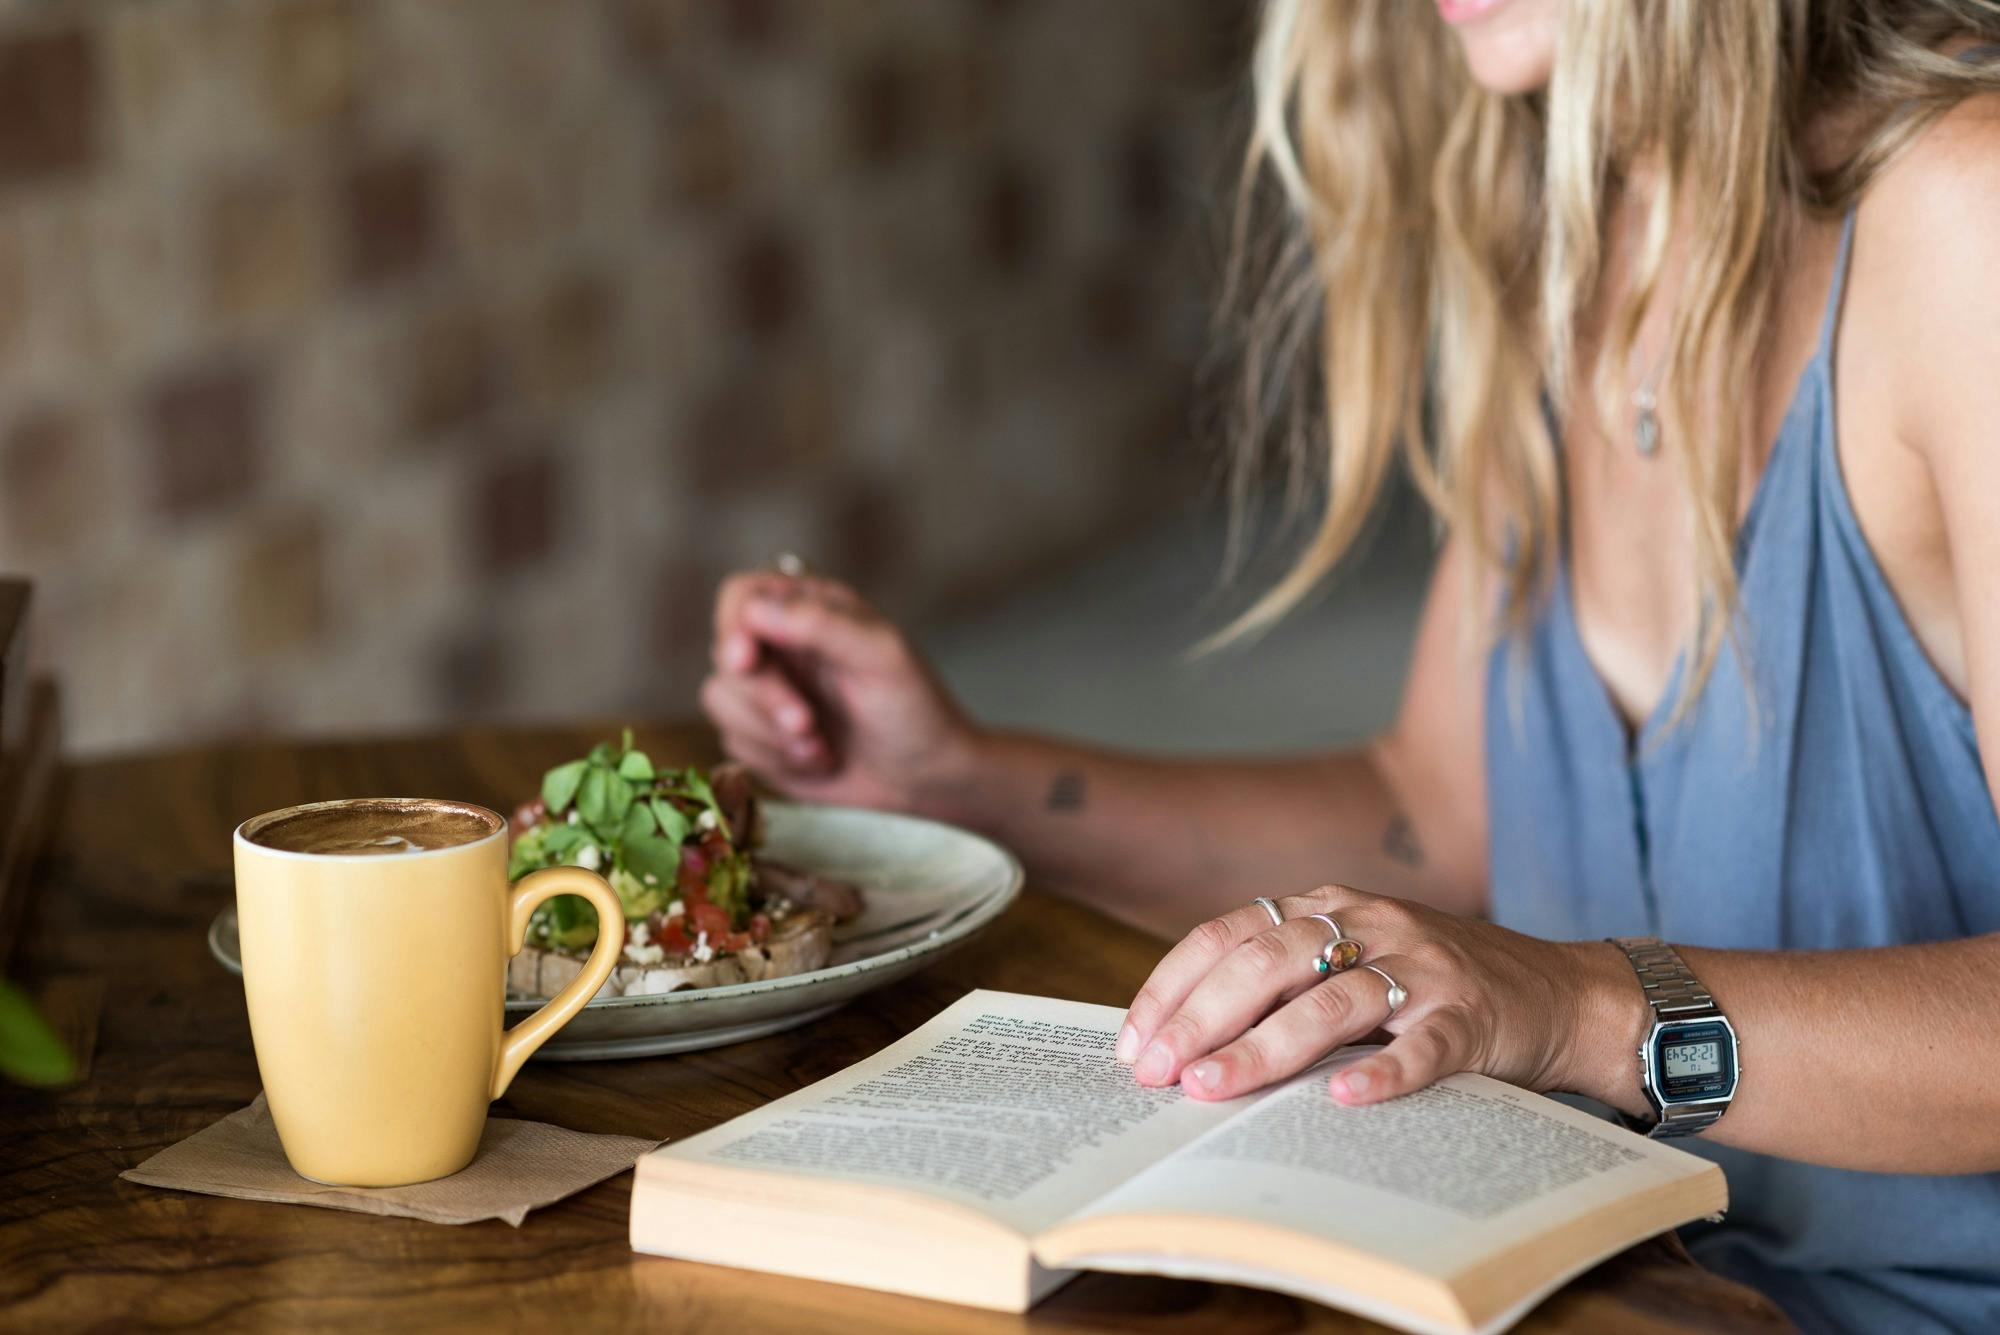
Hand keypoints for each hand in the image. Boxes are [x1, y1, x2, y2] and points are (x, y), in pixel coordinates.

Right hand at [701, 570, 984, 815]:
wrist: (927, 778)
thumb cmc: (915, 710)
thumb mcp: (882, 657)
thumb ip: (822, 625)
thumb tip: (757, 610)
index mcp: (810, 609)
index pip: (741, 596)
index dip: (733, 626)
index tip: (747, 661)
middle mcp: (781, 645)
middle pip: (725, 654)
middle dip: (764, 698)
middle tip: (807, 725)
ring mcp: (768, 691)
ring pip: (721, 701)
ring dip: (771, 735)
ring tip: (823, 749)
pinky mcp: (761, 736)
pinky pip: (734, 742)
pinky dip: (775, 759)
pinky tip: (819, 761)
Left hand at [1116, 884, 1644, 1109]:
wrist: (1560, 992)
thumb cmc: (1433, 985)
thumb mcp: (1353, 961)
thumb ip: (1283, 982)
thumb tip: (1182, 1042)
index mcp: (1328, 905)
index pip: (1229, 933)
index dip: (1174, 985)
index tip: (1134, 1042)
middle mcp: (1371, 923)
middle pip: (1270, 960)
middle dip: (1203, 1017)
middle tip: (1159, 1072)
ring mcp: (1426, 966)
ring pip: (1334, 1002)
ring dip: (1266, 1047)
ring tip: (1214, 1087)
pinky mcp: (1475, 1015)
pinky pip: (1424, 1043)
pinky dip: (1383, 1070)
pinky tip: (1343, 1097)